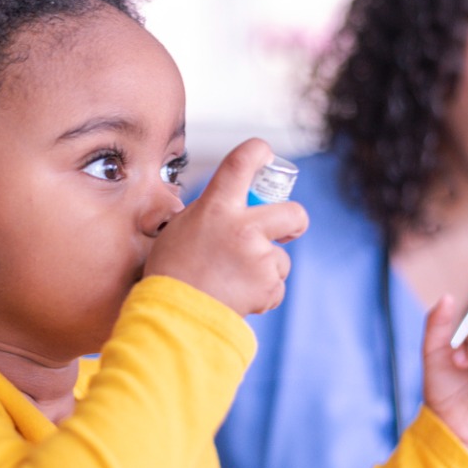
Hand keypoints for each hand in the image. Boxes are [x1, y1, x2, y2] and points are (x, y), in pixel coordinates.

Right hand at [144, 138, 307, 315]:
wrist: (174, 316)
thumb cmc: (171, 272)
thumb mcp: (180, 229)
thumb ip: (210, 214)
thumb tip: (227, 210)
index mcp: (216, 207)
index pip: (242, 161)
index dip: (259, 152)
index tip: (265, 155)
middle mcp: (243, 227)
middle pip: (293, 212)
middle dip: (296, 221)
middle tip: (289, 229)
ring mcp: (258, 257)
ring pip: (280, 258)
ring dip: (265, 269)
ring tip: (234, 281)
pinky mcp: (268, 285)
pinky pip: (275, 286)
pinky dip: (262, 294)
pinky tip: (237, 296)